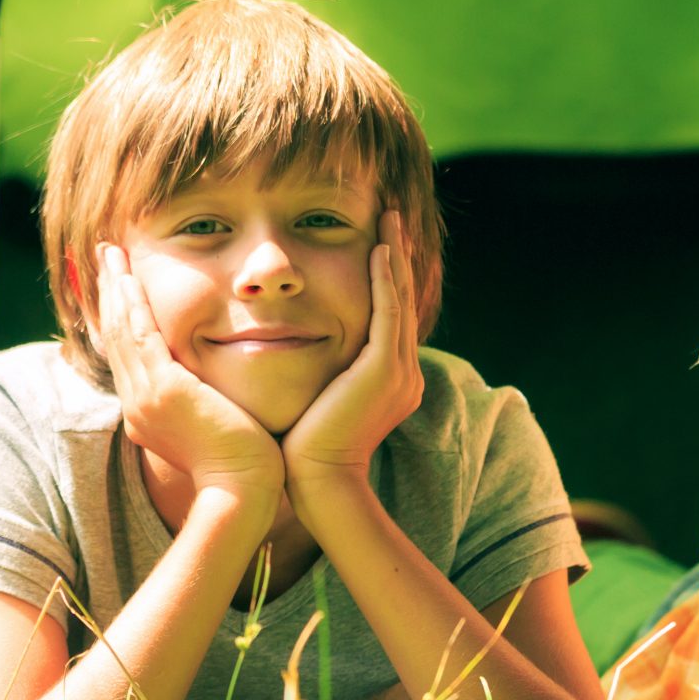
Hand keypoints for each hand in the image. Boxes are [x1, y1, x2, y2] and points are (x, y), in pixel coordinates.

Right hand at [96, 243, 282, 498]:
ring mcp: (145, 397)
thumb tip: (219, 396)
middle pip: (115, 338)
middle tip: (106, 258)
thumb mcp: (217, 429)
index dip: (120, 317)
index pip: (127, 356)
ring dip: (115, 289)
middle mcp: (137, 404)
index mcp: (146, 415)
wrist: (242, 490)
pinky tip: (127, 278)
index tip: (120, 287)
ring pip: (122, 331)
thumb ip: (209, 407)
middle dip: (110, 295)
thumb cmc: (244, 467)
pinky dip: (132, 304)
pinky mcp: (162, 389)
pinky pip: (139, 335)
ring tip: (111, 255)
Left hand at [282, 212, 424, 490]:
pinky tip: (379, 249)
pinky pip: (388, 312)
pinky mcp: (383, 370)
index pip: (391, 316)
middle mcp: (404, 373)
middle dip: (396, 255)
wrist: (319, 483)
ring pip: (398, 299)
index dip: (387, 277)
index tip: (378, 242)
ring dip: (393, 255)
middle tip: (391, 216)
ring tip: (389, 219)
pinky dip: (384, 279)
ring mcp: (398, 371)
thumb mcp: (320, 403)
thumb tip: (295, 355)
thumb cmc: (306, 452)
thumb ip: (322, 377)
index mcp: (392, 381)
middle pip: (402, 300)